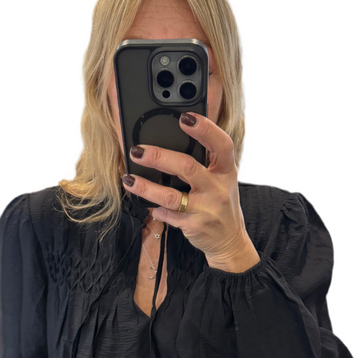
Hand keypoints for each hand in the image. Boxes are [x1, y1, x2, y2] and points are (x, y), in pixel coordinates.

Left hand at [121, 112, 251, 262]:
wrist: (229, 240)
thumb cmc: (220, 203)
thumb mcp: (221, 180)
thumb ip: (205, 162)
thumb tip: (171, 140)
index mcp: (226, 171)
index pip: (221, 144)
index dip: (205, 129)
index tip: (186, 117)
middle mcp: (218, 188)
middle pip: (187, 167)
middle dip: (159, 157)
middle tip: (137, 151)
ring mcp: (206, 209)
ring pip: (171, 196)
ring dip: (146, 187)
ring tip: (129, 179)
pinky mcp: (194, 226)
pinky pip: (168, 215)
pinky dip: (156, 209)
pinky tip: (148, 205)